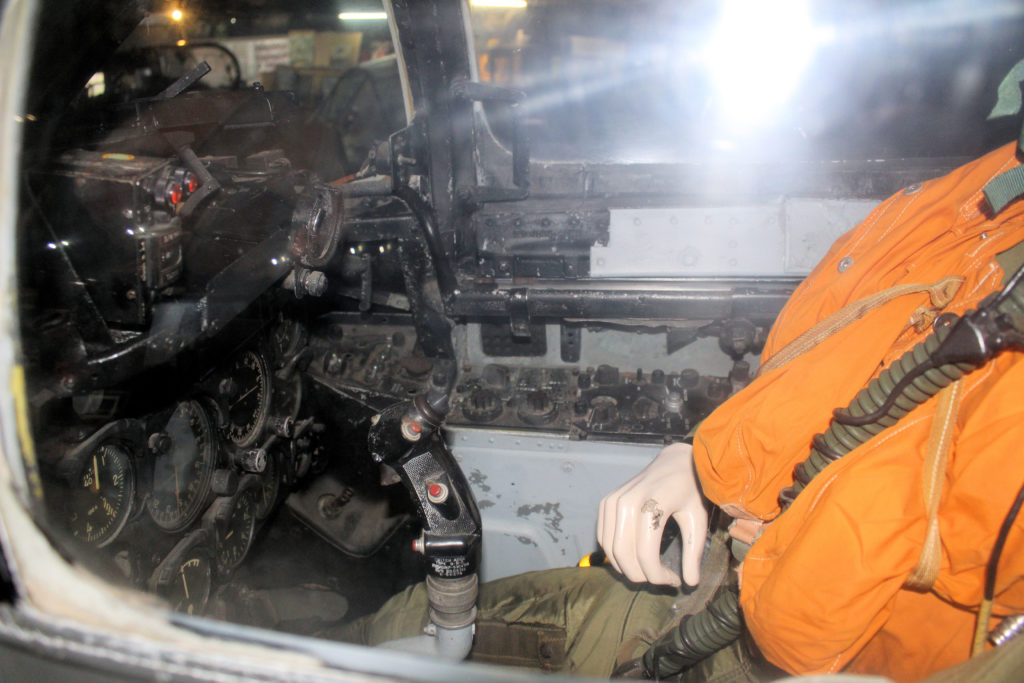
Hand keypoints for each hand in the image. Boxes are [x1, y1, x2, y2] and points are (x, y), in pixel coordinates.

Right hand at [598, 442, 707, 586]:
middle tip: (661, 578)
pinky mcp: (606, 502)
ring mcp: (613, 500)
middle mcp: (627, 501)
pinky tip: (635, 557)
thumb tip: (690, 583)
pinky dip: (616, 554)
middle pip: (624, 554)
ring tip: (649, 569)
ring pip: (611, 549)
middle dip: (642, 575)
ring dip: (628, 567)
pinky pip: (604, 538)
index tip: (674, 581)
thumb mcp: (697, 519)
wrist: (675, 462)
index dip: (659, 576)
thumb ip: (693, 552)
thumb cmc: (690, 490)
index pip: (646, 554)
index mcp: (653, 504)